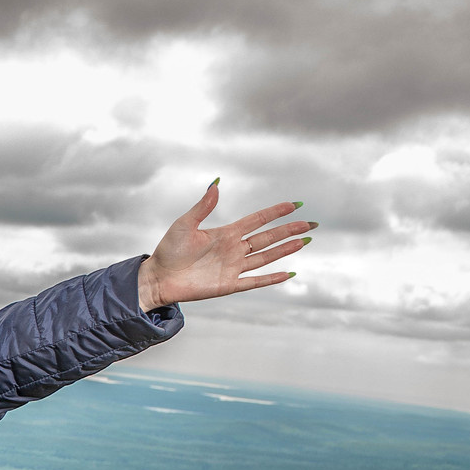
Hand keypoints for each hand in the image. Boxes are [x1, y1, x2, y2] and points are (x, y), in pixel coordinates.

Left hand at [138, 182, 312, 310]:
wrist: (158, 277)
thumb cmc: (168, 250)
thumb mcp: (185, 224)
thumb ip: (203, 206)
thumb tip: (216, 184)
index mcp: (226, 233)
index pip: (257, 220)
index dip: (275, 213)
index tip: (295, 204)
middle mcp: (233, 249)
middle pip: (268, 238)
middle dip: (289, 230)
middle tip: (311, 223)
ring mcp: (233, 268)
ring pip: (266, 257)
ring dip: (286, 249)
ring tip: (305, 241)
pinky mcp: (228, 285)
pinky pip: (254, 282)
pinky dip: (271, 279)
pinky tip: (288, 272)